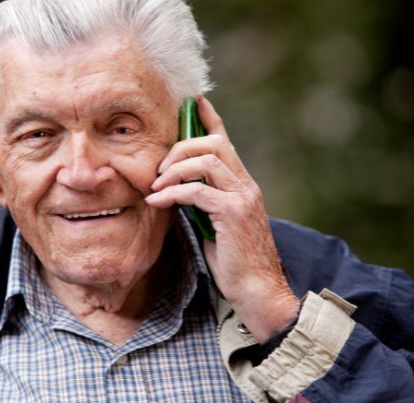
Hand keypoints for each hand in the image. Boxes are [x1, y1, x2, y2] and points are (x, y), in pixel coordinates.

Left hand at [145, 96, 298, 342]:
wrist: (257, 290)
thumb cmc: (235, 262)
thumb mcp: (215, 225)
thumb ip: (202, 202)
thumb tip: (176, 189)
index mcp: (243, 185)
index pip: (226, 141)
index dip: (209, 118)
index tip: (193, 101)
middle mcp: (246, 185)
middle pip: (214, 143)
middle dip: (180, 148)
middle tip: (158, 170)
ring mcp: (242, 197)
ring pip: (207, 159)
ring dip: (174, 169)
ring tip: (156, 186)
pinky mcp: (233, 213)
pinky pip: (197, 190)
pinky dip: (172, 193)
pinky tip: (157, 202)